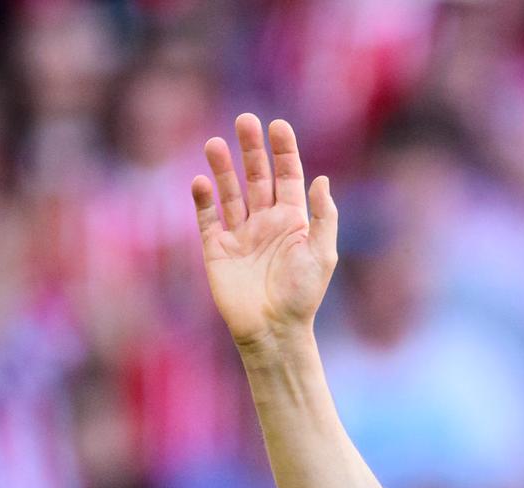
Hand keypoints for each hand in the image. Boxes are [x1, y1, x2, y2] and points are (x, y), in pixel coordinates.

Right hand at [190, 114, 337, 351]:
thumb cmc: (303, 296)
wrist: (274, 331)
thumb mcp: (322, 254)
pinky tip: (200, 182)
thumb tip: (321, 179)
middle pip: (256, 176)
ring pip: (229, 192)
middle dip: (251, 149)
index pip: (287, 176)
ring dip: (222, 168)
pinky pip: (207, 219)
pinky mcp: (217, 251)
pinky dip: (203, 200)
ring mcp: (240, 234)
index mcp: (293, 220)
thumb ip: (323, 217)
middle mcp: (265, 222)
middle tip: (245, 120)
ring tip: (214, 143)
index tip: (277, 125)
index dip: (283, 150)